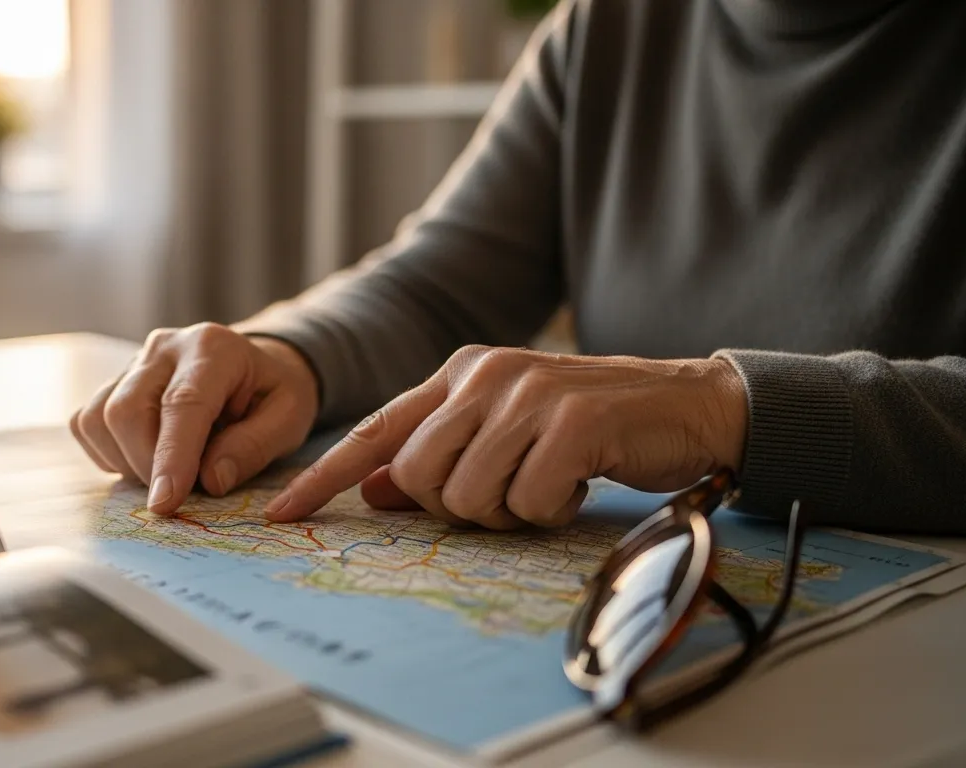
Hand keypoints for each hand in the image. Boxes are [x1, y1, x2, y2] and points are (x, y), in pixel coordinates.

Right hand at [70, 323, 319, 514]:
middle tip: (184, 491)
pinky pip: (86, 424)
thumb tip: (210, 479)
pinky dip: (110, 454)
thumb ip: (254, 447)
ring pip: (99, 420)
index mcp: (213, 349)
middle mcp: (164, 348)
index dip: (171, 456)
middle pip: (127, 410)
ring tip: (171, 470)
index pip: (182, 404)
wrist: (252, 367)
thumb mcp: (290, 418)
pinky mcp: (111, 382)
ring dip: (128, 463)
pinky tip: (145, 457)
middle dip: (147, 466)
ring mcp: (132, 363)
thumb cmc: (272, 395)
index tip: (165, 503)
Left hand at [264, 346, 747, 528]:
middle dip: (459, 506)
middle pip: (418, 478)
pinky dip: (551, 510)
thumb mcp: (505, 436)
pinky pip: (526, 503)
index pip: (375, 431)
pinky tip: (578, 482)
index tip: (279, 513)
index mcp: (459, 375)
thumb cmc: (589, 430)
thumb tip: (377, 491)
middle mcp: (484, 376)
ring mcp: (528, 395)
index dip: (324, 476)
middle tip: (510, 491)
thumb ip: (439, 456)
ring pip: (467, 497)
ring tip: (548, 482)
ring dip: (509, 511)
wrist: (686, 407)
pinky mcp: (571, 421)